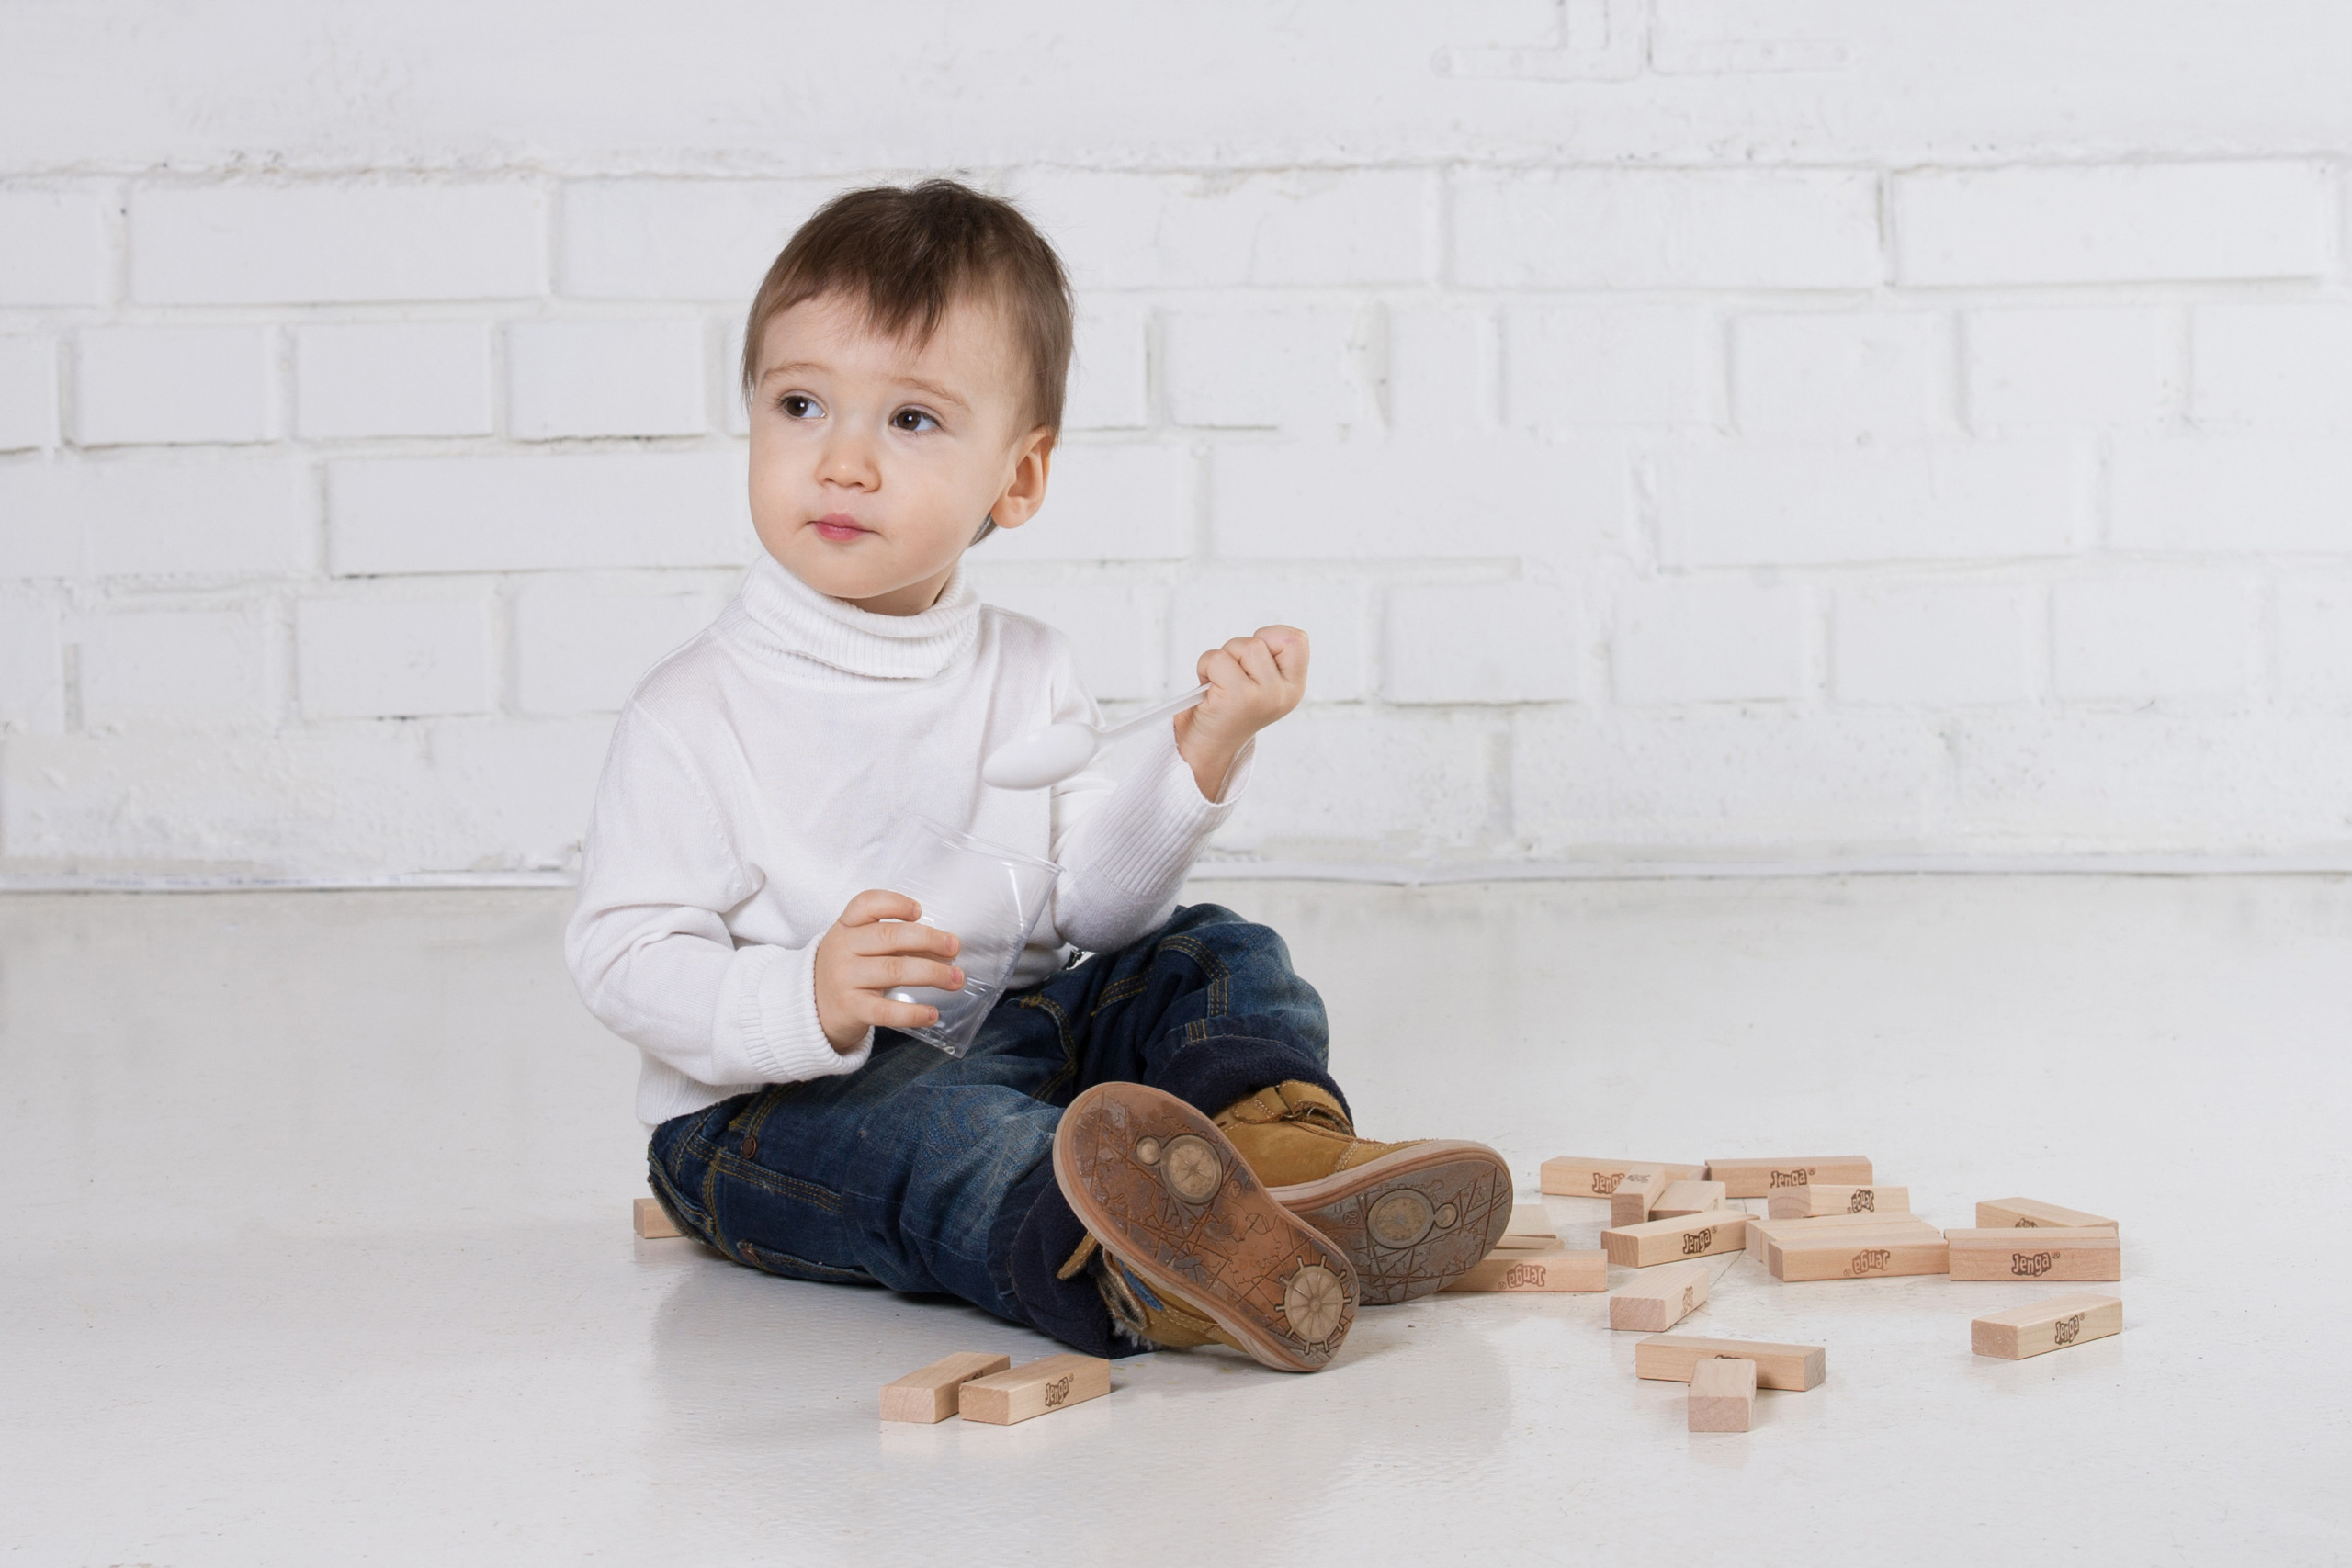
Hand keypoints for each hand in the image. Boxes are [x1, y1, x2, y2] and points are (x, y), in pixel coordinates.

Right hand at [813, 890, 963, 1050]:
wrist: (809, 1010)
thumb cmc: (846, 972)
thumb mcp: (858, 948)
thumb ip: (893, 941)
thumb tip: (943, 946)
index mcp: (845, 927)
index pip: (866, 903)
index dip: (895, 903)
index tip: (919, 911)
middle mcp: (842, 949)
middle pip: (890, 936)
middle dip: (929, 940)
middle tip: (954, 947)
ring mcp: (845, 979)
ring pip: (894, 970)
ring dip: (932, 974)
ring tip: (955, 979)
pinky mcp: (851, 1009)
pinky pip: (886, 1010)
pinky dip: (913, 1012)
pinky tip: (932, 1014)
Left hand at [1171, 624, 1308, 799]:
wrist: (1205, 747)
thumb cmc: (1226, 709)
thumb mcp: (1259, 682)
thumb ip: (1268, 658)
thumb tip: (1263, 638)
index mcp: (1292, 687)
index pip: (1297, 640)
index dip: (1270, 638)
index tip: (1253, 660)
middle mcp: (1283, 693)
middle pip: (1264, 640)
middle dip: (1238, 649)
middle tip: (1231, 675)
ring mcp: (1264, 695)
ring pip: (1242, 646)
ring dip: (1220, 659)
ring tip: (1219, 683)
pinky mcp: (1239, 697)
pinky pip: (1217, 659)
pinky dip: (1205, 668)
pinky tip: (1209, 690)